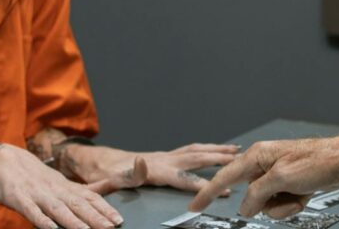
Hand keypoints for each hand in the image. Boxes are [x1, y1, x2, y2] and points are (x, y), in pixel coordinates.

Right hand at [0, 143, 124, 228]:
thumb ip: (76, 190)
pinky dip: (41, 219)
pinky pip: (30, 210)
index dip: (104, 209)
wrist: (0, 159)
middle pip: (77, 204)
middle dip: (95, 217)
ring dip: (72, 220)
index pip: (88, 197)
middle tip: (111, 227)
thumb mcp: (57, 181)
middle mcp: (53, 189)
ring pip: (57, 208)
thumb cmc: (30, 174)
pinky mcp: (18, 197)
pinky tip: (50, 228)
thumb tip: (102, 191)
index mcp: (63, 186)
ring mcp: (36, 193)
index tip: (118, 220)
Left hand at [59, 143, 240, 194]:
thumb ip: (129, 174)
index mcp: (154, 169)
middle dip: (218, 159)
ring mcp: (165, 156)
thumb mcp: (111, 178)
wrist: (98, 162)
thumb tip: (141, 163)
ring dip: (216, 150)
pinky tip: (215, 150)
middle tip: (239, 160)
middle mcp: (163, 159)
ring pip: (195, 151)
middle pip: (196, 158)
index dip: (202, 185)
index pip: (183, 178)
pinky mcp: (164, 156)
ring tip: (235, 149)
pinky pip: (190, 150)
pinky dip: (205, 149)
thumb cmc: (105, 174)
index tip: (221, 189)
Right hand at [188, 134, 338, 219]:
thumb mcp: (282, 177)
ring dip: (282, 205)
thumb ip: (258, 193)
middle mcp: (264, 165)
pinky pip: (279, 204)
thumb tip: (245, 207)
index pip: (225, 175)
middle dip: (268, 203)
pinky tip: (304, 195)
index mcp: (257, 156)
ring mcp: (276, 176)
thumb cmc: (317, 160)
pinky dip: (291, 204)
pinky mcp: (288, 185)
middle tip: (287, 195)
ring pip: (265, 204)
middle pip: (250, 196)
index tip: (195, 205)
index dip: (208, 192)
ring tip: (299, 193)